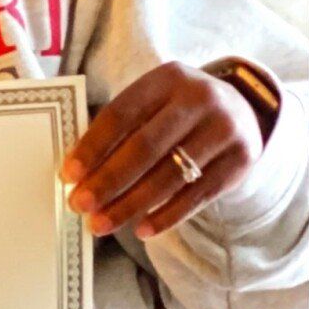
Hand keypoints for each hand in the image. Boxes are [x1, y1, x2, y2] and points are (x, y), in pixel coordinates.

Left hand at [62, 64, 262, 240]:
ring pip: (169, 176)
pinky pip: (197, 195)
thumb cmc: (176, 113)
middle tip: (79, 205)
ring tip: (101, 224)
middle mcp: (199, 99)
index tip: (67, 175)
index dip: (92, 147)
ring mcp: (224, 129)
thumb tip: (78, 175)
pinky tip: (142, 230)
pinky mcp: (241, 159)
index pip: (121, 114)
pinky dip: (167, 216)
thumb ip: (121, 130)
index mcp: (167, 78)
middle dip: (107, 181)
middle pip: (145, 147)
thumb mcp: (153, 103)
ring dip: (130, 205)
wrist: (241, 111)